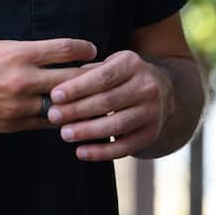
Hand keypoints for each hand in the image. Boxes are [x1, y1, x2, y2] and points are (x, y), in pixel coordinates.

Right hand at [0, 38, 96, 134]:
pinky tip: (70, 114)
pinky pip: (46, 122)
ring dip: (81, 101)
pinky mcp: (15, 124)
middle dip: (91, 76)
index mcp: (18, 54)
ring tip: (95, 97)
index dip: (83, 49)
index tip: (92, 50)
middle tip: (105, 74)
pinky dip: (60, 117)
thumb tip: (51, 53)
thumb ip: (25, 51)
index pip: (63, 49)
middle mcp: (23, 79)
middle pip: (71, 78)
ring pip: (63, 104)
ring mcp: (20, 105)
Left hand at [45, 50, 173, 160]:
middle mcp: (147, 87)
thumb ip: (86, 73)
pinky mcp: (151, 133)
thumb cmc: (122, 76)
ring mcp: (152, 112)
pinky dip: (102, 152)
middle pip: (108, 101)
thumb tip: (56, 86)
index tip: (55, 95)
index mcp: (132, 64)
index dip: (77, 87)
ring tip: (65, 134)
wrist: (162, 91)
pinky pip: (125, 147)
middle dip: (77, 110)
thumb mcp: (109, 64)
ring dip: (87, 131)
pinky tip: (81, 152)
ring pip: (116, 125)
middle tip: (53, 116)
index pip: (103, 77)